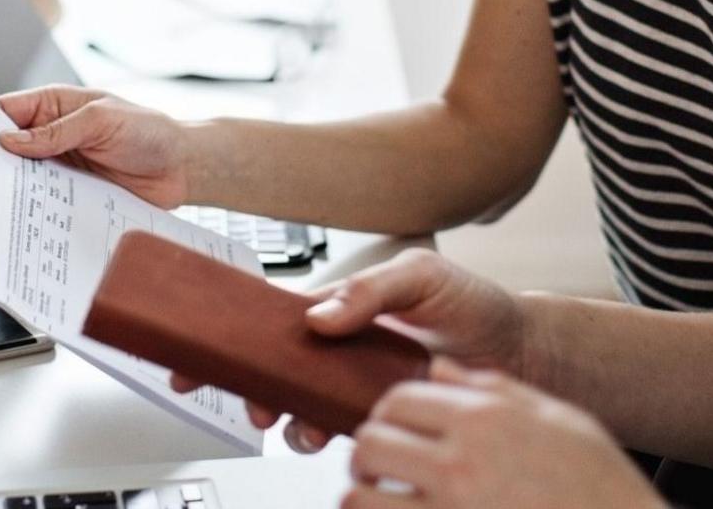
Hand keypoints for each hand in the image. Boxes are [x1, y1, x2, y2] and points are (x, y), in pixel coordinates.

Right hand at [0, 85, 189, 207]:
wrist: (184, 168)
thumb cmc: (149, 132)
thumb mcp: (101, 121)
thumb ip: (56, 132)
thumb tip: (11, 140)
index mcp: (55, 106)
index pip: (7, 111)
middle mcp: (53, 136)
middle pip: (9, 149)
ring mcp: (61, 166)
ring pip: (23, 178)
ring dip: (10, 189)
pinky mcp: (72, 194)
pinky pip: (45, 202)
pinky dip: (33, 210)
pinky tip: (22, 221)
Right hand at [176, 249, 530, 452]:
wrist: (516, 350)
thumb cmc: (470, 303)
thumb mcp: (420, 276)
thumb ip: (370, 291)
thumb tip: (320, 317)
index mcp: (339, 307)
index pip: (271, 321)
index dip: (231, 337)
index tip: (195, 354)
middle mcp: (338, 349)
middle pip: (273, 370)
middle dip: (249, 388)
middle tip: (249, 401)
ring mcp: (353, 385)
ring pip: (298, 408)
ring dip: (287, 419)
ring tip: (297, 422)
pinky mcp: (375, 416)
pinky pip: (334, 430)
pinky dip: (322, 436)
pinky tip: (330, 434)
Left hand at [344, 358, 661, 507]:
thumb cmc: (598, 484)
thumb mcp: (558, 419)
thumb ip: (494, 390)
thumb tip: (441, 370)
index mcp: (484, 421)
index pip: (399, 400)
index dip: (387, 413)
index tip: (392, 427)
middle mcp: (460, 464)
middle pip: (371, 444)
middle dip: (367, 455)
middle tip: (377, 467)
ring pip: (361, 499)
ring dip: (363, 498)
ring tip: (379, 501)